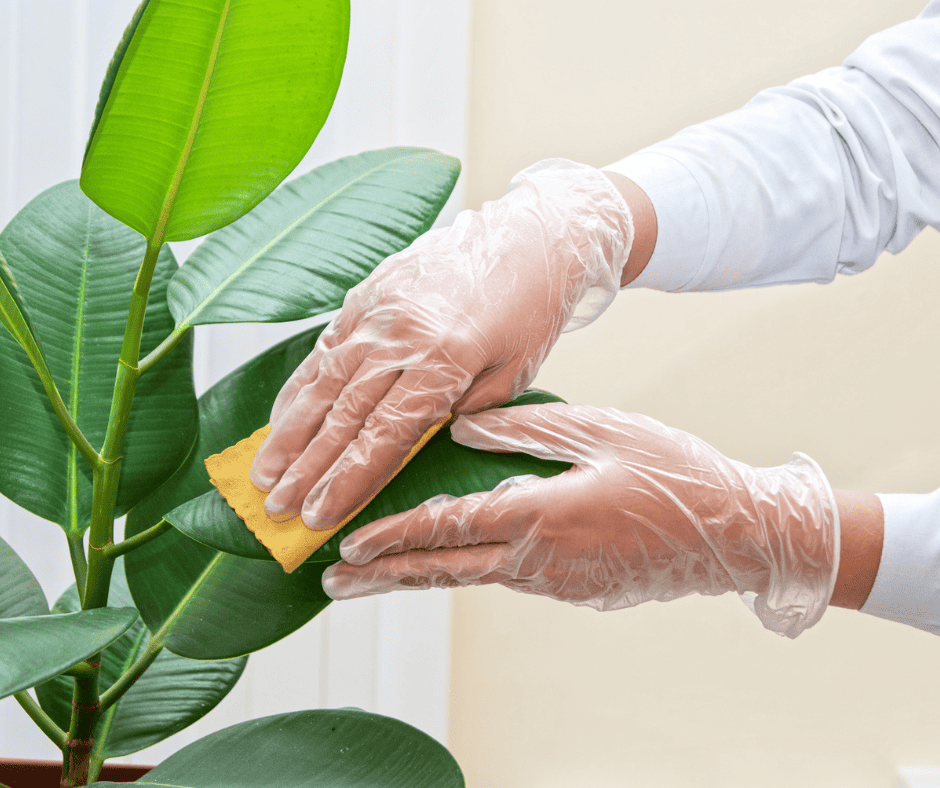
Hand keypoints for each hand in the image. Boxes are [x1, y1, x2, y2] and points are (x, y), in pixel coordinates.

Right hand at [249, 160, 633, 529]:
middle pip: (345, 414)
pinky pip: (325, 346)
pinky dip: (300, 385)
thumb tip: (411, 441)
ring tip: (262, 472)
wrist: (530, 235)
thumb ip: (459, 411)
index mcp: (445, 359)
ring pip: (324, 381)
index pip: (384, 435)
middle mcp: (402, 335)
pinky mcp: (367, 292)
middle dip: (308, 467)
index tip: (317, 515)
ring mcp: (379, 310)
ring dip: (289, 432)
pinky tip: (280, 416)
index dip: (347, 480)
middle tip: (276, 506)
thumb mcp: (512, 373)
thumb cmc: (530, 310)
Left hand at [322, 403, 839, 637]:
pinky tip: (450, 563)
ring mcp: (555, 581)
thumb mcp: (600, 431)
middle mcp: (537, 558)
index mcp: (539, 515)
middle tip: (332, 583)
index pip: (447, 527)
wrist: (736, 533)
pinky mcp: (572, 588)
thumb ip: (525, 431)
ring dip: (417, 576)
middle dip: (383, 576)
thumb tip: (461, 430)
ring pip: (469, 578)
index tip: (347, 545)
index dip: (392, 536)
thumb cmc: (672, 474)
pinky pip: (505, 578)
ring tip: (374, 579)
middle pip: (443, 570)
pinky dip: (465, 572)